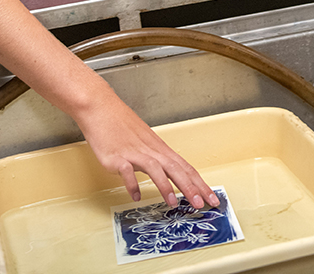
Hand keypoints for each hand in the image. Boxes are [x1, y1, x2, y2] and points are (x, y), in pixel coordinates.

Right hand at [75, 92, 219, 208]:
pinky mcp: (118, 156)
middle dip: (191, 188)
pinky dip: (132, 184)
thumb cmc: (123, 126)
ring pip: (156, 169)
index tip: (211, 197)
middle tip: (202, 204)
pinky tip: (136, 196)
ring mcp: (135, 153)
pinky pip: (127, 171)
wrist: (102, 109)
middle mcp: (151, 151)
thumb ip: (157, 159)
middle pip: (176, 169)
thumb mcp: (146, 142)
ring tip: (173, 204)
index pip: (186, 168)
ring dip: (166, 187)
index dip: (200, 184)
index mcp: (160, 149)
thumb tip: (170, 176)